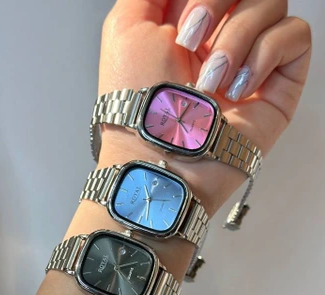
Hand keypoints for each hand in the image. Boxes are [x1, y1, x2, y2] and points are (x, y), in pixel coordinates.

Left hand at [99, 0, 310, 214]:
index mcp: (190, 23)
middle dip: (215, 2)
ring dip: (235, 39)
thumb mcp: (125, 26)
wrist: (159, 153)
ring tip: (210, 82)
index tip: (181, 25)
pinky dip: (266, 53)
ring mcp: (252, 60)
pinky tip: (238, 87)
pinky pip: (295, 35)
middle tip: (189, 42)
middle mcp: (222, 38)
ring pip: (272, 3)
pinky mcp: (279, 84)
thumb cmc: (137, 101)